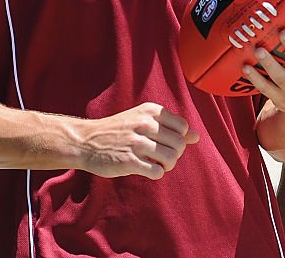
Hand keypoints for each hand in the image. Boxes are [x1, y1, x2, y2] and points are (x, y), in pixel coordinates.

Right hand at [75, 102, 200, 179]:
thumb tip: (197, 137)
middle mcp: (145, 124)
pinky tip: (148, 169)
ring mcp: (136, 142)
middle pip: (179, 144)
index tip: (167, 143)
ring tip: (158, 164)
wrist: (87, 141)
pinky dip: (156, 173)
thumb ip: (171, 127)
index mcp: (151, 111)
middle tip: (163, 157)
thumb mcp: (144, 120)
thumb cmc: (120, 131)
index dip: (180, 139)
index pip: (183, 127)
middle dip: (175, 154)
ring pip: (171, 158)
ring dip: (168, 165)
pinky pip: (157, 171)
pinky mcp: (128, 161)